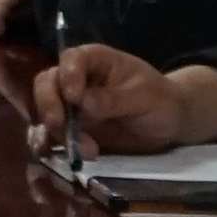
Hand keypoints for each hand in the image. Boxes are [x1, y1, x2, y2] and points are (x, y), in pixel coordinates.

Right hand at [31, 42, 216, 153]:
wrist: (169, 124)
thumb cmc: (160, 100)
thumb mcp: (144, 97)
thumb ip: (114, 99)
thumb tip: (83, 103)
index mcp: (96, 61)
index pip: (72, 59)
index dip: (68, 75)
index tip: (74, 96)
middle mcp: (77, 80)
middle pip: (47, 83)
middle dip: (49, 104)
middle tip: (57, 124)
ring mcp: (72, 106)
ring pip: (46, 111)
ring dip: (58, 132)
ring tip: (85, 151)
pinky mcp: (72, 130)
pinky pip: (53, 135)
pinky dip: (54, 146)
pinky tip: (70, 158)